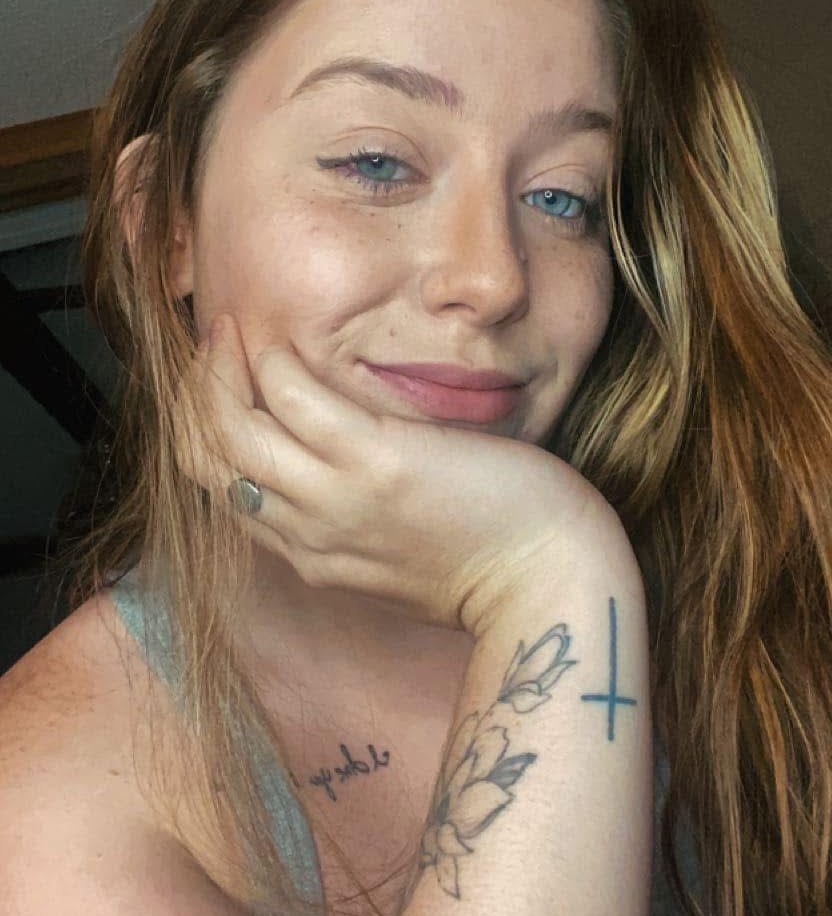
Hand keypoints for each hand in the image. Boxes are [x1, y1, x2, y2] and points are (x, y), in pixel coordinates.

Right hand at [174, 313, 619, 636]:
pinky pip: (294, 400)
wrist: (552, 584)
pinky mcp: (378, 464)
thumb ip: (363, 523)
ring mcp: (340, 500)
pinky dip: (275, 362)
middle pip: (207, 465)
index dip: (206, 434)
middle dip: (194, 398)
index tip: (220, 388)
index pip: (225, 494)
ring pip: (230, 433)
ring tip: (230, 330)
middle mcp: (311, 535)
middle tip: (212, 347)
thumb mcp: (406, 556)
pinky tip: (283, 340)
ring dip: (219, 372)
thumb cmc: (499, 563)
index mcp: (315, 557)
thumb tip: (352, 473)